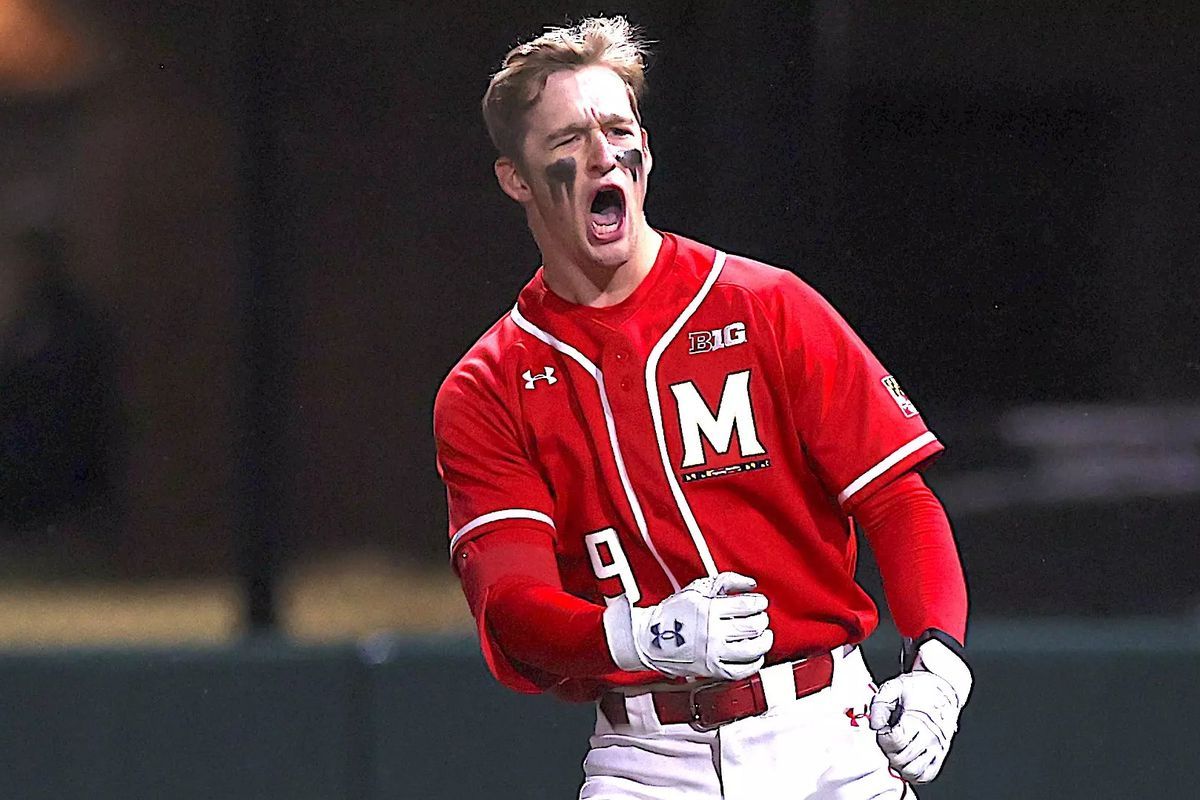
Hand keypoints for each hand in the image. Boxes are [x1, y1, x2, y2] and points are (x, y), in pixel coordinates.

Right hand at [603, 572, 772, 679]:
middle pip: (750, 627)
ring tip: (763, 636)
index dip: (758, 603)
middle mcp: (711, 633)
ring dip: (763, 641)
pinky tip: (756, 656)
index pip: (745, 606)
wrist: (651, 638)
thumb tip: (751, 584)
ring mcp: (712, 654)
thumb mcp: (698, 588)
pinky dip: (754, 663)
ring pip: (750, 650)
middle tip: (760, 618)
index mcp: (708, 610)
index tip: (760, 603)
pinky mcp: (712, 670)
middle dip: (761, 621)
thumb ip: (727, 581)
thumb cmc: (675, 613)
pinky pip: (741, 670)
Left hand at [868, 637, 971, 783]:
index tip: (882, 730)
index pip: (894, 741)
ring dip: (898, 765)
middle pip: (901, 759)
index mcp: (918, 720)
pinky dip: (912, 774)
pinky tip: (904, 761)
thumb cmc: (918, 688)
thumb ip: (879, 705)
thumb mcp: (893, 687)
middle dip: (887, 751)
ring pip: (913, 772)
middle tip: (885, 740)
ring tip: (894, 751)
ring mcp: (937, 749)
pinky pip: (926, 775)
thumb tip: (874, 726)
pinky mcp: (940, 756)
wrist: (943, 688)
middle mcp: (930, 738)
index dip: (882, 737)